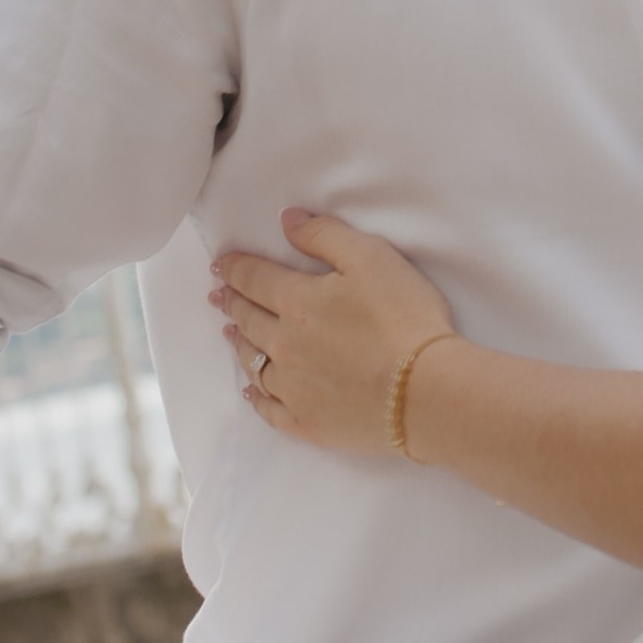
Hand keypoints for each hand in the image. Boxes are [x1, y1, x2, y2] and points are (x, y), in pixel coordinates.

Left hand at [213, 210, 453, 454]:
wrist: (425, 391)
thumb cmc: (404, 317)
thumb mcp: (372, 258)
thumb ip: (325, 235)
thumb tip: (286, 220)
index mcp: (297, 302)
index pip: (255, 279)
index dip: (235, 268)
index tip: (220, 265)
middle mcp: (284, 344)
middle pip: (249, 319)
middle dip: (232, 302)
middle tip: (217, 295)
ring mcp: (293, 388)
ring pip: (253, 362)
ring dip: (240, 343)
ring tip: (231, 332)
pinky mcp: (307, 422)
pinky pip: (269, 409)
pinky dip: (256, 397)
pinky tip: (250, 390)